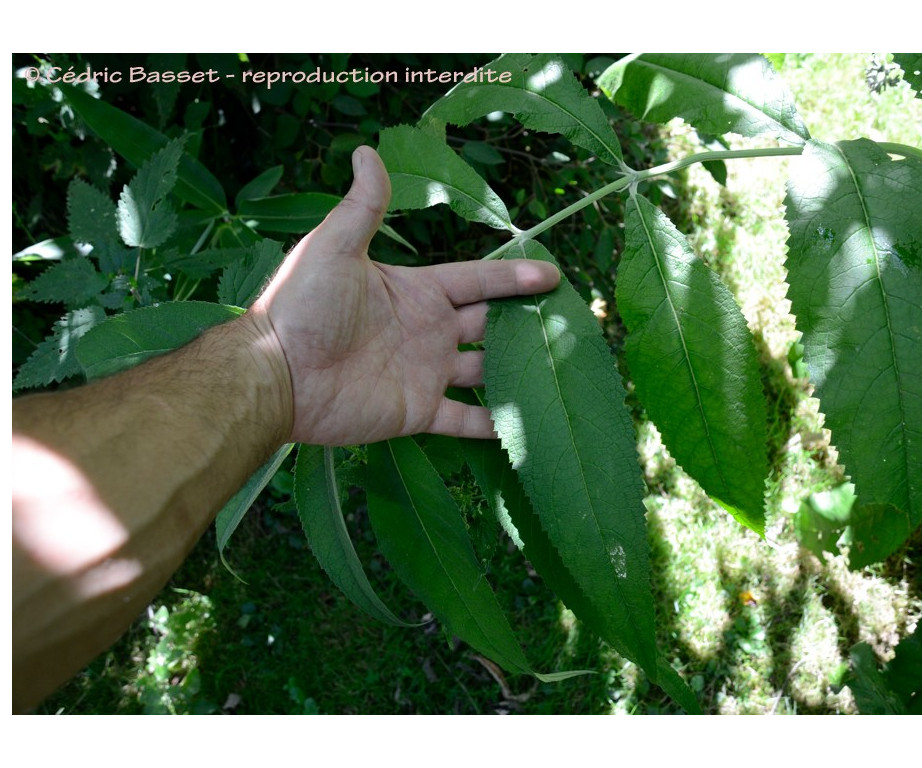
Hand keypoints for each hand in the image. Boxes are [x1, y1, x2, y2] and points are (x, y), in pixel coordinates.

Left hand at [248, 146, 560, 445]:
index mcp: (416, 292)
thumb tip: (365, 150)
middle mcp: (428, 332)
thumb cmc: (303, 306)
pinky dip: (494, 425)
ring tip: (558, 371)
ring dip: (516, 371)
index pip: (476, 280)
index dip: (512, 277)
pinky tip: (528, 426)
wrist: (278, 374)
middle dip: (523, 322)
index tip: (551, 274)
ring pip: (485, 372)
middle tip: (567, 323)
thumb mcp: (335, 247)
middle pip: (488, 324)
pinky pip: (465, 420)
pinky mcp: (418, 411)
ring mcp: (425, 373)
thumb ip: (363, 206)